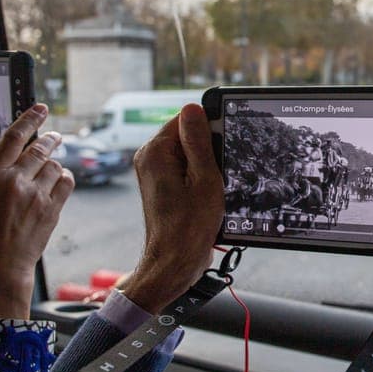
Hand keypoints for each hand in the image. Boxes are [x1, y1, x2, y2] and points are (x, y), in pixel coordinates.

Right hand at [0, 104, 73, 318]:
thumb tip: (13, 163)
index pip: (14, 136)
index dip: (30, 118)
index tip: (41, 109)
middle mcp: (13, 180)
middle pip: (39, 148)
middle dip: (50, 139)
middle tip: (55, 136)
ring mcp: (34, 194)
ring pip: (54, 165)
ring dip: (55, 164)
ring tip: (51, 170)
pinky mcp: (51, 208)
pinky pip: (66, 182)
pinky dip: (65, 179)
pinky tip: (59, 183)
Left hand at [120, 104, 223, 313]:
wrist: (174, 263)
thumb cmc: (189, 227)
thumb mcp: (204, 179)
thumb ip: (198, 141)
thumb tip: (193, 108)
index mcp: (156, 151)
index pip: (187, 119)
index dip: (210, 131)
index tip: (222, 151)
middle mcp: (150, 158)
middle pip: (188, 136)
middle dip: (209, 151)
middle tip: (217, 175)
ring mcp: (155, 172)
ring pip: (190, 154)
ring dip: (206, 167)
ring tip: (209, 189)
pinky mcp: (163, 185)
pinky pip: (186, 169)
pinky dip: (200, 178)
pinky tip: (206, 195)